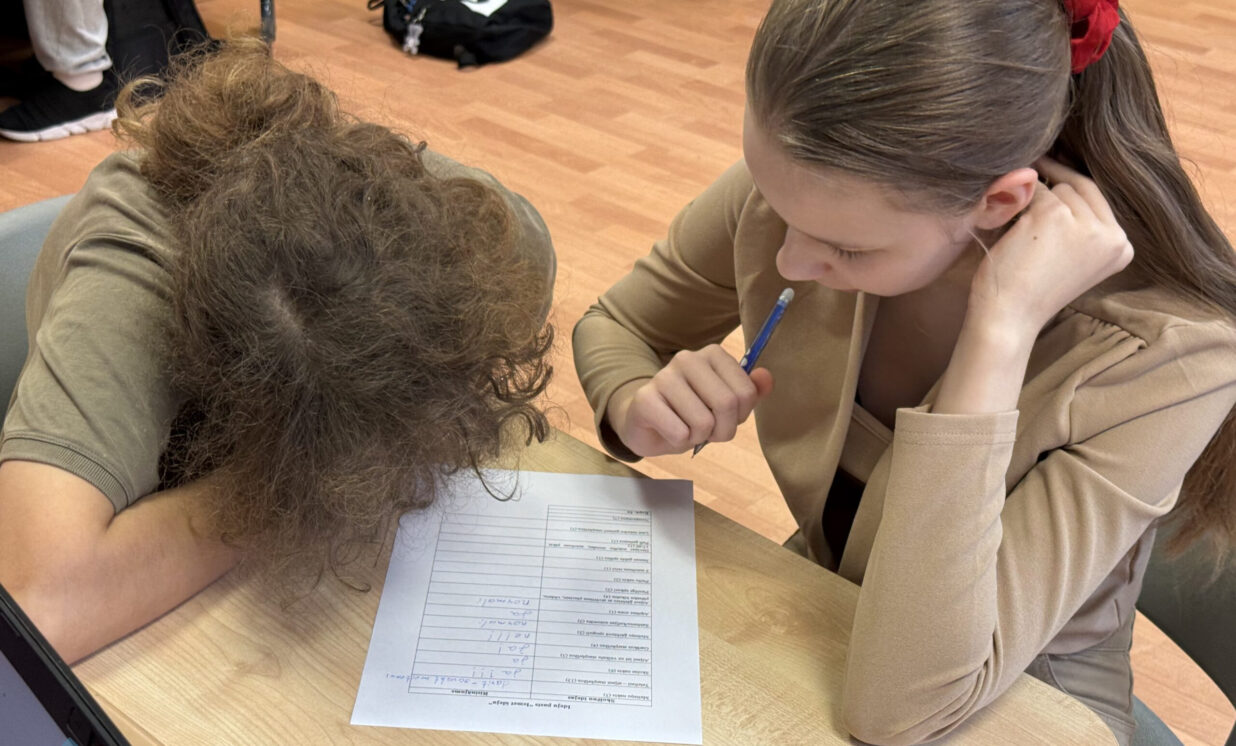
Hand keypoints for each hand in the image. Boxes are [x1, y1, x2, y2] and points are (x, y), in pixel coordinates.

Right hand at [606, 345, 773, 456]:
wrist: (648, 423)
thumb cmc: (692, 413)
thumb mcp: (726, 404)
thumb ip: (750, 391)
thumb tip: (766, 377)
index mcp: (712, 354)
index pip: (746, 393)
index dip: (740, 416)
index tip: (725, 417)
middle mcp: (687, 358)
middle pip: (727, 405)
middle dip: (722, 430)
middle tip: (708, 431)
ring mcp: (664, 376)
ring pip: (703, 422)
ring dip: (698, 437)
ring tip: (686, 428)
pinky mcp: (645, 399)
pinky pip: (679, 433)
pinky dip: (679, 441)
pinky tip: (668, 430)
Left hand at [968, 157, 1133, 339]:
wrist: (1008, 319)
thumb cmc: (1031, 290)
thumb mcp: (1073, 257)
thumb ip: (1082, 225)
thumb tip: (1064, 173)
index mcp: (1122, 248)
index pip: (1098, 199)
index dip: (1071, 185)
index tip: (1051, 169)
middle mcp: (1112, 234)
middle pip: (1079, 188)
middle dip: (1052, 190)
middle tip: (1028, 188)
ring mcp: (1085, 224)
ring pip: (1056, 188)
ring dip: (1032, 201)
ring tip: (1017, 230)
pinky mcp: (1053, 215)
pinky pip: (1033, 191)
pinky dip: (1017, 204)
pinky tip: (1009, 229)